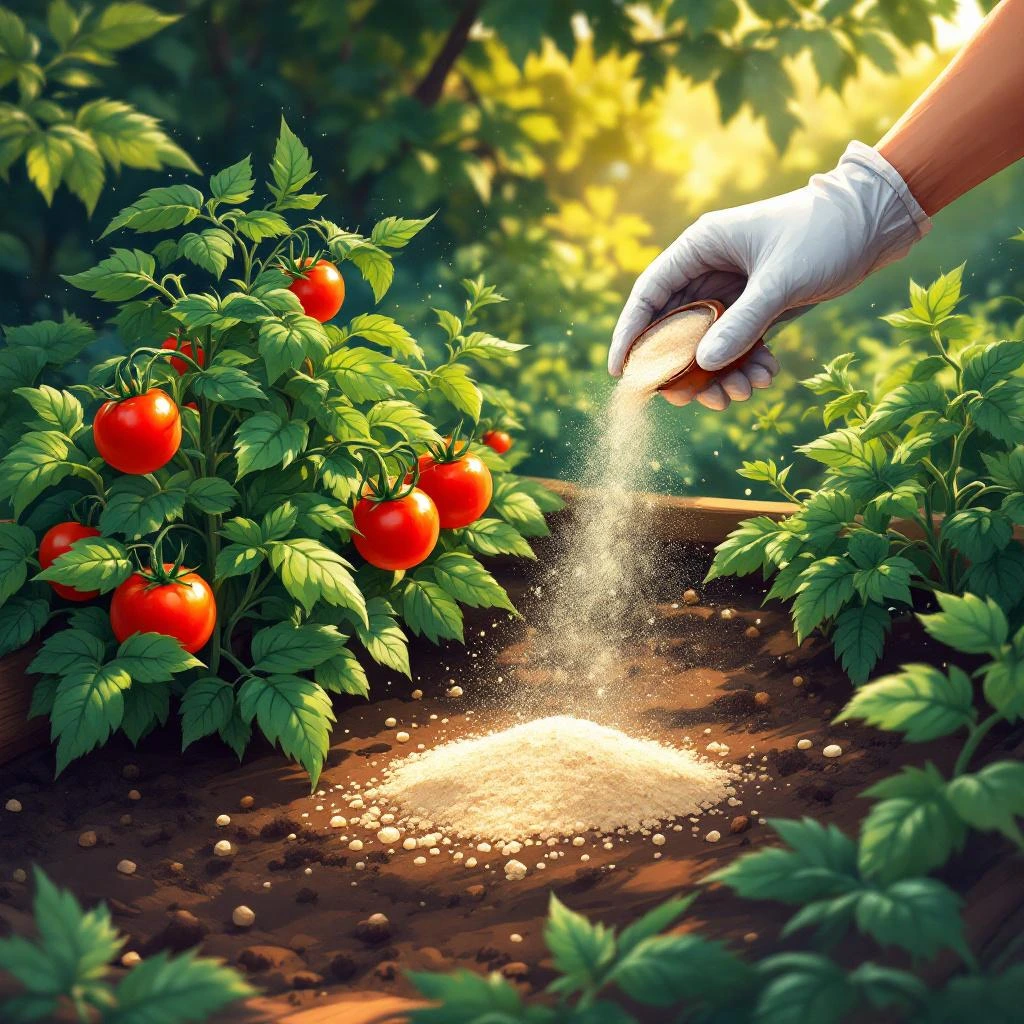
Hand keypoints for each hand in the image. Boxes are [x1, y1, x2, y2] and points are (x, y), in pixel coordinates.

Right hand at [608, 142, 930, 409]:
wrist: (874, 223)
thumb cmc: (825, 234)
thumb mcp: (781, 281)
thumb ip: (742, 324)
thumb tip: (703, 366)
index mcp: (701, 248)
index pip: (650, 295)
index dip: (631, 335)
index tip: (621, 373)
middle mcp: (709, 270)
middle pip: (675, 328)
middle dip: (682, 369)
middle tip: (689, 401)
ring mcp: (733, 292)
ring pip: (707, 344)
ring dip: (719, 375)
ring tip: (743, 394)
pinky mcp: (757, 308)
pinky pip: (738, 346)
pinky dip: (747, 366)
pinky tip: (766, 376)